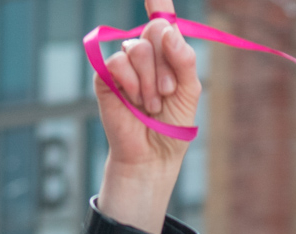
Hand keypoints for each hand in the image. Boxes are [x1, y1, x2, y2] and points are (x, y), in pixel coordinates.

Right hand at [94, 0, 201, 232]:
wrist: (153, 156)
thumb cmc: (172, 126)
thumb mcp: (189, 90)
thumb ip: (183, 59)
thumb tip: (167, 30)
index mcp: (167, 54)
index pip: (162, 20)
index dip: (159, 2)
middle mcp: (145, 55)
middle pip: (154, 30)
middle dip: (165, 63)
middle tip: (167, 92)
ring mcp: (124, 66)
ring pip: (136, 47)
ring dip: (149, 79)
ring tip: (151, 104)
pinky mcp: (106, 78)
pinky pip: (117, 61)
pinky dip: (131, 81)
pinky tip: (134, 100)